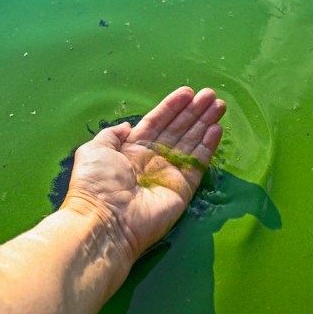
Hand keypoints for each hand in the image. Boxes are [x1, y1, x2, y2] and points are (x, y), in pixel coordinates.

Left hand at [61, 87, 225, 260]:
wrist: (106, 221)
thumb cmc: (96, 184)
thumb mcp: (94, 149)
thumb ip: (111, 134)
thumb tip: (127, 126)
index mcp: (132, 149)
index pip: (157, 122)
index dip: (172, 107)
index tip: (188, 92)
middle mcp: (153, 159)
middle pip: (178, 129)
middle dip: (194, 111)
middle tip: (210, 94)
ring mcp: (170, 173)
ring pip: (191, 142)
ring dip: (205, 122)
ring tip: (219, 104)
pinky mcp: (183, 188)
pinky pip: (198, 163)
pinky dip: (208, 146)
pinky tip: (216, 128)